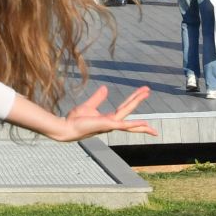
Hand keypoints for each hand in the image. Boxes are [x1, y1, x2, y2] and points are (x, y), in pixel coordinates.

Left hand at [39, 85, 155, 142]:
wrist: (67, 127)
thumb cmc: (75, 119)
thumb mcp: (89, 106)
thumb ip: (98, 98)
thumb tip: (105, 88)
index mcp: (109, 118)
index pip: (125, 108)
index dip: (133, 99)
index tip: (143, 91)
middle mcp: (113, 122)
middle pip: (129, 109)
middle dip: (138, 99)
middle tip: (148, 89)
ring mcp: (112, 125)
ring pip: (128, 113)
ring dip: (137, 102)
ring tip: (147, 93)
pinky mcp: (108, 126)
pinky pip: (125, 125)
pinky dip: (135, 124)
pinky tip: (145, 123)